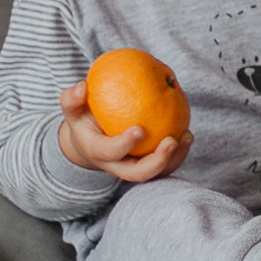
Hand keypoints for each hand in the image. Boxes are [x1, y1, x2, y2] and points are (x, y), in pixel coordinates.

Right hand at [56, 80, 191, 182]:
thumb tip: (83, 87)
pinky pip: (167, 164)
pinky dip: (179, 152)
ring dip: (175, 158)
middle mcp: (117, 166)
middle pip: (138, 174)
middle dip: (157, 162)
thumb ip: (72, 99)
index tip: (139, 128)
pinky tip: (187, 134)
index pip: (110, 152)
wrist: (91, 142)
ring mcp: (134, 168)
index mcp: (98, 152)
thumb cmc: (84, 120)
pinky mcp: (148, 166)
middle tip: (171, 141)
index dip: (124, 144)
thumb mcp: (73, 110)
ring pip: (158, 173)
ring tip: (187, 136)